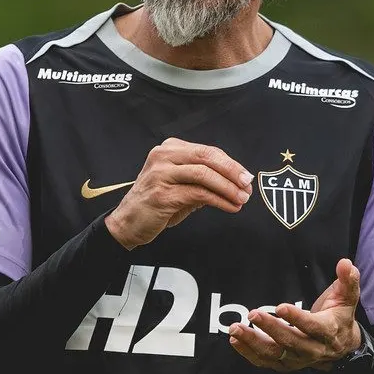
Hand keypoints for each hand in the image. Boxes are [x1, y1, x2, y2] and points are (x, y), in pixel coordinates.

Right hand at [104, 138, 252, 249]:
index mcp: (169, 149)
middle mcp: (163, 157)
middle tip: (247, 185)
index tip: (245, 176)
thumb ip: (203, 181)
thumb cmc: (154, 204)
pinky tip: (229, 207)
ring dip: (228, 188)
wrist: (126, 223)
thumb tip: (234, 183)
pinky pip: (198, 194)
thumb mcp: (180, 186)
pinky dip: (218, 200)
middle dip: (232, 172)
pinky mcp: (162, 194)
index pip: (207, 151)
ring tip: (241, 199)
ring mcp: (161, 174)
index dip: (230, 164)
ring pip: (204, 175)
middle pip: (207, 157)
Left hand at [229, 259, 362, 372]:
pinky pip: (265, 361)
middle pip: (290, 342)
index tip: (280, 307)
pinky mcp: (286, 364)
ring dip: (253, 342)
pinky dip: (248, 353)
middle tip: (252, 314)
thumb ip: (347, 280)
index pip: (312, 327)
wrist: (342, 345)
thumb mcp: (347, 297)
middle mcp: (313, 349)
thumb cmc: (339, 316)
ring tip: (236, 329)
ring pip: (274, 354)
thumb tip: (345, 263)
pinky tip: (235, 339)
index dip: (296, 318)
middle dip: (270, 328)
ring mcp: (298, 359)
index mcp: (328, 331)